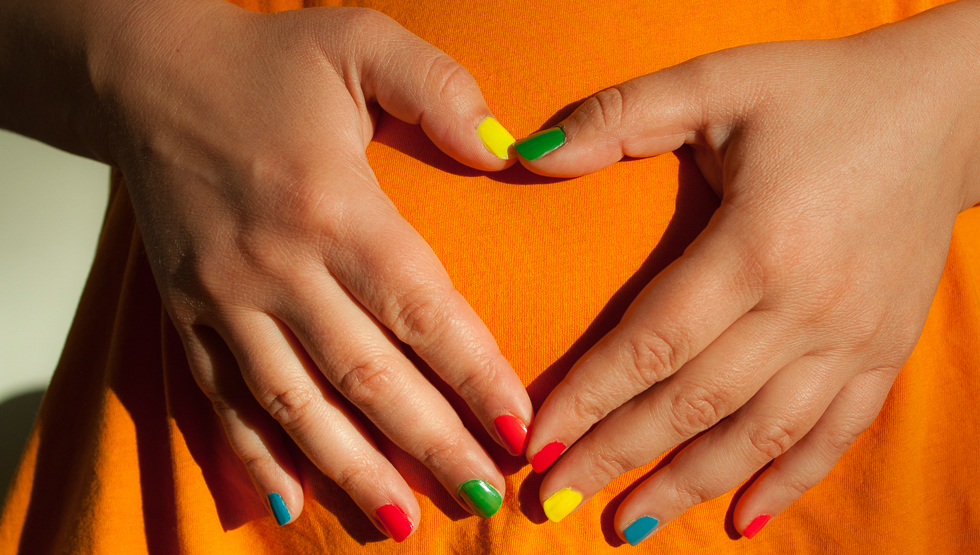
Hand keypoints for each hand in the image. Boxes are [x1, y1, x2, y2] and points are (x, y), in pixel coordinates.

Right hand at [87, 0, 530, 538]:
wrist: (148, 73)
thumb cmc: (266, 62)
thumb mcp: (362, 41)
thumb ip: (439, 90)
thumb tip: (505, 153)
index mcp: (332, 204)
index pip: (420, 308)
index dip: (473, 374)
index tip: (517, 427)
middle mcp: (277, 264)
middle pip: (366, 375)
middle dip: (429, 442)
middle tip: (481, 494)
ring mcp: (224, 297)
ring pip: (295, 404)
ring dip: (352, 469)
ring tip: (402, 522)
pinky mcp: (185, 312)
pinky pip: (221, 398)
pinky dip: (255, 455)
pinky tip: (290, 501)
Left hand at [513, 0, 979, 542]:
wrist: (945, 111)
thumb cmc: (820, 92)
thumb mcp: (717, 81)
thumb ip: (618, 117)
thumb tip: (522, 153)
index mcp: (755, 244)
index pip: (651, 344)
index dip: (588, 400)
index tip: (535, 446)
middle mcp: (805, 306)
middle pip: (694, 403)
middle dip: (618, 456)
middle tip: (555, 500)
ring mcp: (853, 337)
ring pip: (760, 434)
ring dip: (689, 484)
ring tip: (629, 523)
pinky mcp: (886, 349)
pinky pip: (835, 433)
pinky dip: (788, 481)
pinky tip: (744, 520)